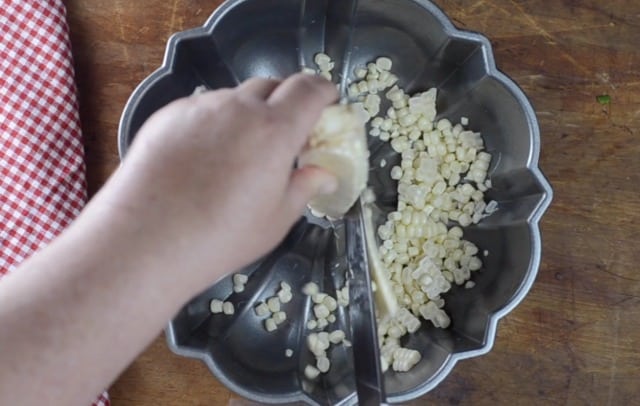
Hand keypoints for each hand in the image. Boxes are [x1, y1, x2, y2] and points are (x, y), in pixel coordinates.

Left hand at [97, 74, 338, 285]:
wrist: (145, 239)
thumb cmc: (220, 236)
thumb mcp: (276, 219)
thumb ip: (304, 187)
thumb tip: (324, 175)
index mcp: (274, 130)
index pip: (309, 89)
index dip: (324, 91)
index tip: (328, 103)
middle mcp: (238, 108)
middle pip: (273, 85)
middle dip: (287, 101)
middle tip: (286, 134)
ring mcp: (200, 108)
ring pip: (235, 98)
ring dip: (249, 113)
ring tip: (240, 152)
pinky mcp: (168, 115)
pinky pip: (203, 109)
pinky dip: (216, 123)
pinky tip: (203, 158)